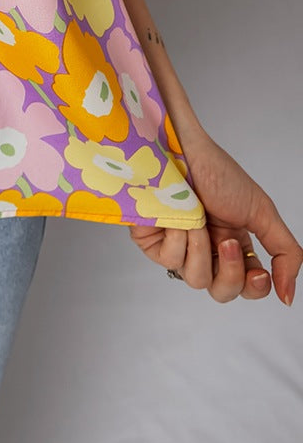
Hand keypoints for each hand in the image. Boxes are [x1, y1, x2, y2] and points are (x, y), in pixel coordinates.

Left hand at [128, 128, 302, 304]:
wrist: (181, 148)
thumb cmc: (217, 172)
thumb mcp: (262, 212)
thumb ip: (285, 253)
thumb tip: (288, 295)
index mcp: (233, 244)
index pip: (247, 286)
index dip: (254, 287)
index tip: (259, 273)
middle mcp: (207, 249)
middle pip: (222, 291)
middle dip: (230, 273)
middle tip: (227, 242)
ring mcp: (180, 247)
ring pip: (197, 280)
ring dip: (202, 250)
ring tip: (199, 221)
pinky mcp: (154, 242)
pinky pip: (170, 262)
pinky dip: (179, 239)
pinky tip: (178, 218)